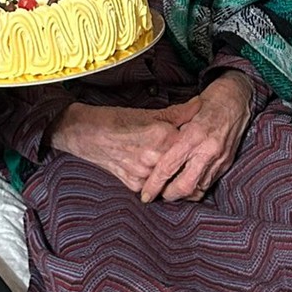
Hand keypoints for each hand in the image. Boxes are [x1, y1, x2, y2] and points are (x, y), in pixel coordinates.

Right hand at [50, 100, 201, 191]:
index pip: (191, 144)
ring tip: (179, 165)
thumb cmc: (118, 120)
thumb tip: (201, 104)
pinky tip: (161, 173)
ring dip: (176, 173)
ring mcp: (143, 174)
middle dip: (189, 160)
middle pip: (183, 164)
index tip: (203, 139)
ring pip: (171, 178)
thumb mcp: (150, 113)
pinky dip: (159, 181)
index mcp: (161, 136)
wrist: (87, 134)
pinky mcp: (134, 185)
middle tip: (195, 155)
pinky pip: (155, 186)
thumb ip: (179, 112)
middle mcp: (154, 158)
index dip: (198, 142)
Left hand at [140, 70, 251, 202]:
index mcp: (193, 135)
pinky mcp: (227, 163)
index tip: (146, 195)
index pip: (169, 167)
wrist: (237, 98)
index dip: (155, 184)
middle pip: (184, 186)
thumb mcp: (184, 111)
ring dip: (182, 195)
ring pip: (198, 189)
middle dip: (169, 195)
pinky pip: (209, 184)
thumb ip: (170, 131)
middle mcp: (207, 150)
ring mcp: (219, 158)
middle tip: (158, 194)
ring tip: (170, 191)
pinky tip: (187, 185)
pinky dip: (196, 188)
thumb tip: (152, 149)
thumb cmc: (208, 101)